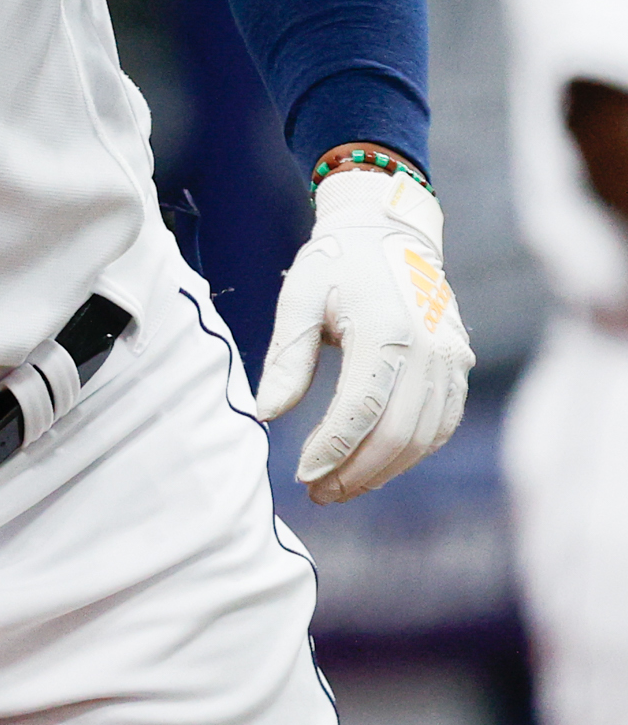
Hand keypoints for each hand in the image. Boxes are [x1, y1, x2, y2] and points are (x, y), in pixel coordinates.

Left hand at [251, 166, 474, 503]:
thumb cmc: (337, 263)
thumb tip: (265, 414)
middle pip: (397, 433)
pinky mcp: (460, 365)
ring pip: (424, 436)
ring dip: (383, 470)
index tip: (302, 473)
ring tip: (340, 486)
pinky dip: (411, 451)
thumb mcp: (300, 299)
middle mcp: (429, 349)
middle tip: (318, 492)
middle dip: (356, 471)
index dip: (333, 450)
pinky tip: (375, 464)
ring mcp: (451, 359)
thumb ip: (286, 359)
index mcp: (387, 330)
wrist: (391, 232)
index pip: (361, 410)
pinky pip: (441, 423)